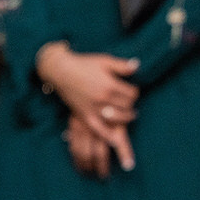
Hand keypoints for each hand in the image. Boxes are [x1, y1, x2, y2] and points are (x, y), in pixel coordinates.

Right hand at [36, 44, 138, 171]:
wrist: (61, 71)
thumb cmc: (84, 64)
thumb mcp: (105, 61)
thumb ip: (122, 65)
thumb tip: (137, 66)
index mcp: (110, 85)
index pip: (132, 94)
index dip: (134, 93)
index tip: (132, 91)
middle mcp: (103, 99)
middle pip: (126, 107)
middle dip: (130, 105)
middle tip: (130, 103)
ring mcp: (94, 109)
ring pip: (117, 119)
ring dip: (125, 118)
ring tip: (128, 115)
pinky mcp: (84, 115)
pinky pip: (98, 129)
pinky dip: (107, 135)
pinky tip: (114, 138)